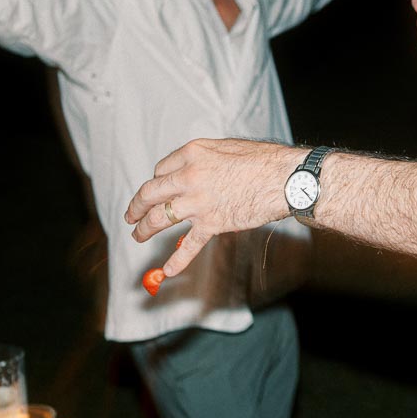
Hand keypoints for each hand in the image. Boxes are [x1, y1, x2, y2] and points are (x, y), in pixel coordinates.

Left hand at [125, 138, 300, 276]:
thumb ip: (205, 158)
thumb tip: (197, 169)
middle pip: (150, 193)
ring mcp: (198, 202)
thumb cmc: (263, 160)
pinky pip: (188, 244)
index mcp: (192, 154)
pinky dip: (177, 260)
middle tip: (131, 214)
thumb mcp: (227, 147)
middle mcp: (189, 177)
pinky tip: (166, 270)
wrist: (285, 178)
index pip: (161, 170)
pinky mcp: (212, 223)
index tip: (159, 190)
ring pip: (159, 218)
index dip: (158, 181)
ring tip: (137, 235)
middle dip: (137, 205)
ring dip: (144, 229)